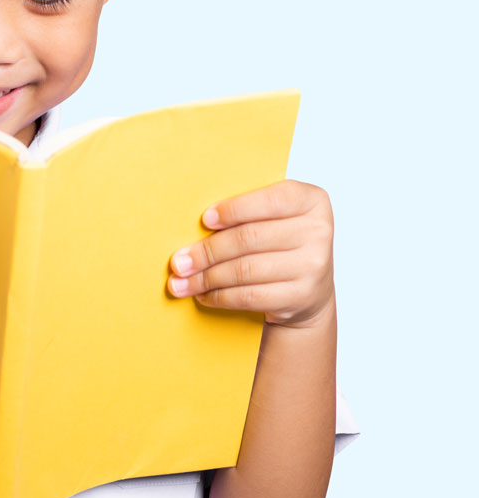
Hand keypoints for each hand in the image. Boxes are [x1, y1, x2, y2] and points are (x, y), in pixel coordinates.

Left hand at [166, 179, 334, 328]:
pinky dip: (220, 296)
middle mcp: (318, 231)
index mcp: (311, 200)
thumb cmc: (280, 243)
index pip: (269, 201)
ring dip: (206, 277)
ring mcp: (313, 266)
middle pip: (248, 238)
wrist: (309, 289)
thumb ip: (245, 212)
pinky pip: (250, 296)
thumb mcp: (274, 218)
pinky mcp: (301, 296)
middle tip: (179, 261)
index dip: (233, 210)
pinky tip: (203, 294)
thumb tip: (195, 225)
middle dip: (207, 251)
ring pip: (245, 270)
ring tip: (182, 281)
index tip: (204, 220)